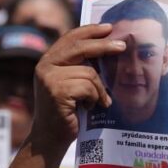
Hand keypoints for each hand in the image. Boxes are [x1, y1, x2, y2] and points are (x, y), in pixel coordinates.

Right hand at [31, 24, 124, 145]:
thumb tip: (106, 46)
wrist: (50, 138)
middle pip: (80, 48)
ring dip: (98, 89)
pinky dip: (94, 98)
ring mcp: (49, 78)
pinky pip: (88, 87)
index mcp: (48, 60)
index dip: (90, 31)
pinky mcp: (57, 91)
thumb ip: (79, 66)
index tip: (109, 28)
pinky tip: (90, 108)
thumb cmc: (66, 112)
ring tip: (98, 102)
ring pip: (88, 72)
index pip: (70, 38)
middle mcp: (45, 66)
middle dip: (104, 46)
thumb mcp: (70, 83)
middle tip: (122, 46)